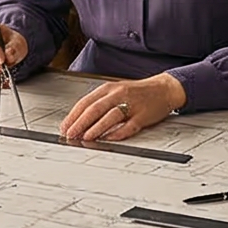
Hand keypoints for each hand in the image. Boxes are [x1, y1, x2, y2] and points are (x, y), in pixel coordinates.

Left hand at [62, 72, 183, 143]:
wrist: (164, 89)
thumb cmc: (137, 93)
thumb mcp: (115, 92)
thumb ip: (99, 103)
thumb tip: (79, 120)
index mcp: (108, 89)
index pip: (86, 102)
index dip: (73, 116)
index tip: (64, 127)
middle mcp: (118, 94)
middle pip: (95, 109)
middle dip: (80, 123)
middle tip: (70, 135)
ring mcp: (131, 104)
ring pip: (110, 116)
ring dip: (96, 128)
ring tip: (85, 138)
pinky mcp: (143, 115)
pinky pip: (129, 126)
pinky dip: (118, 133)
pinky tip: (109, 138)